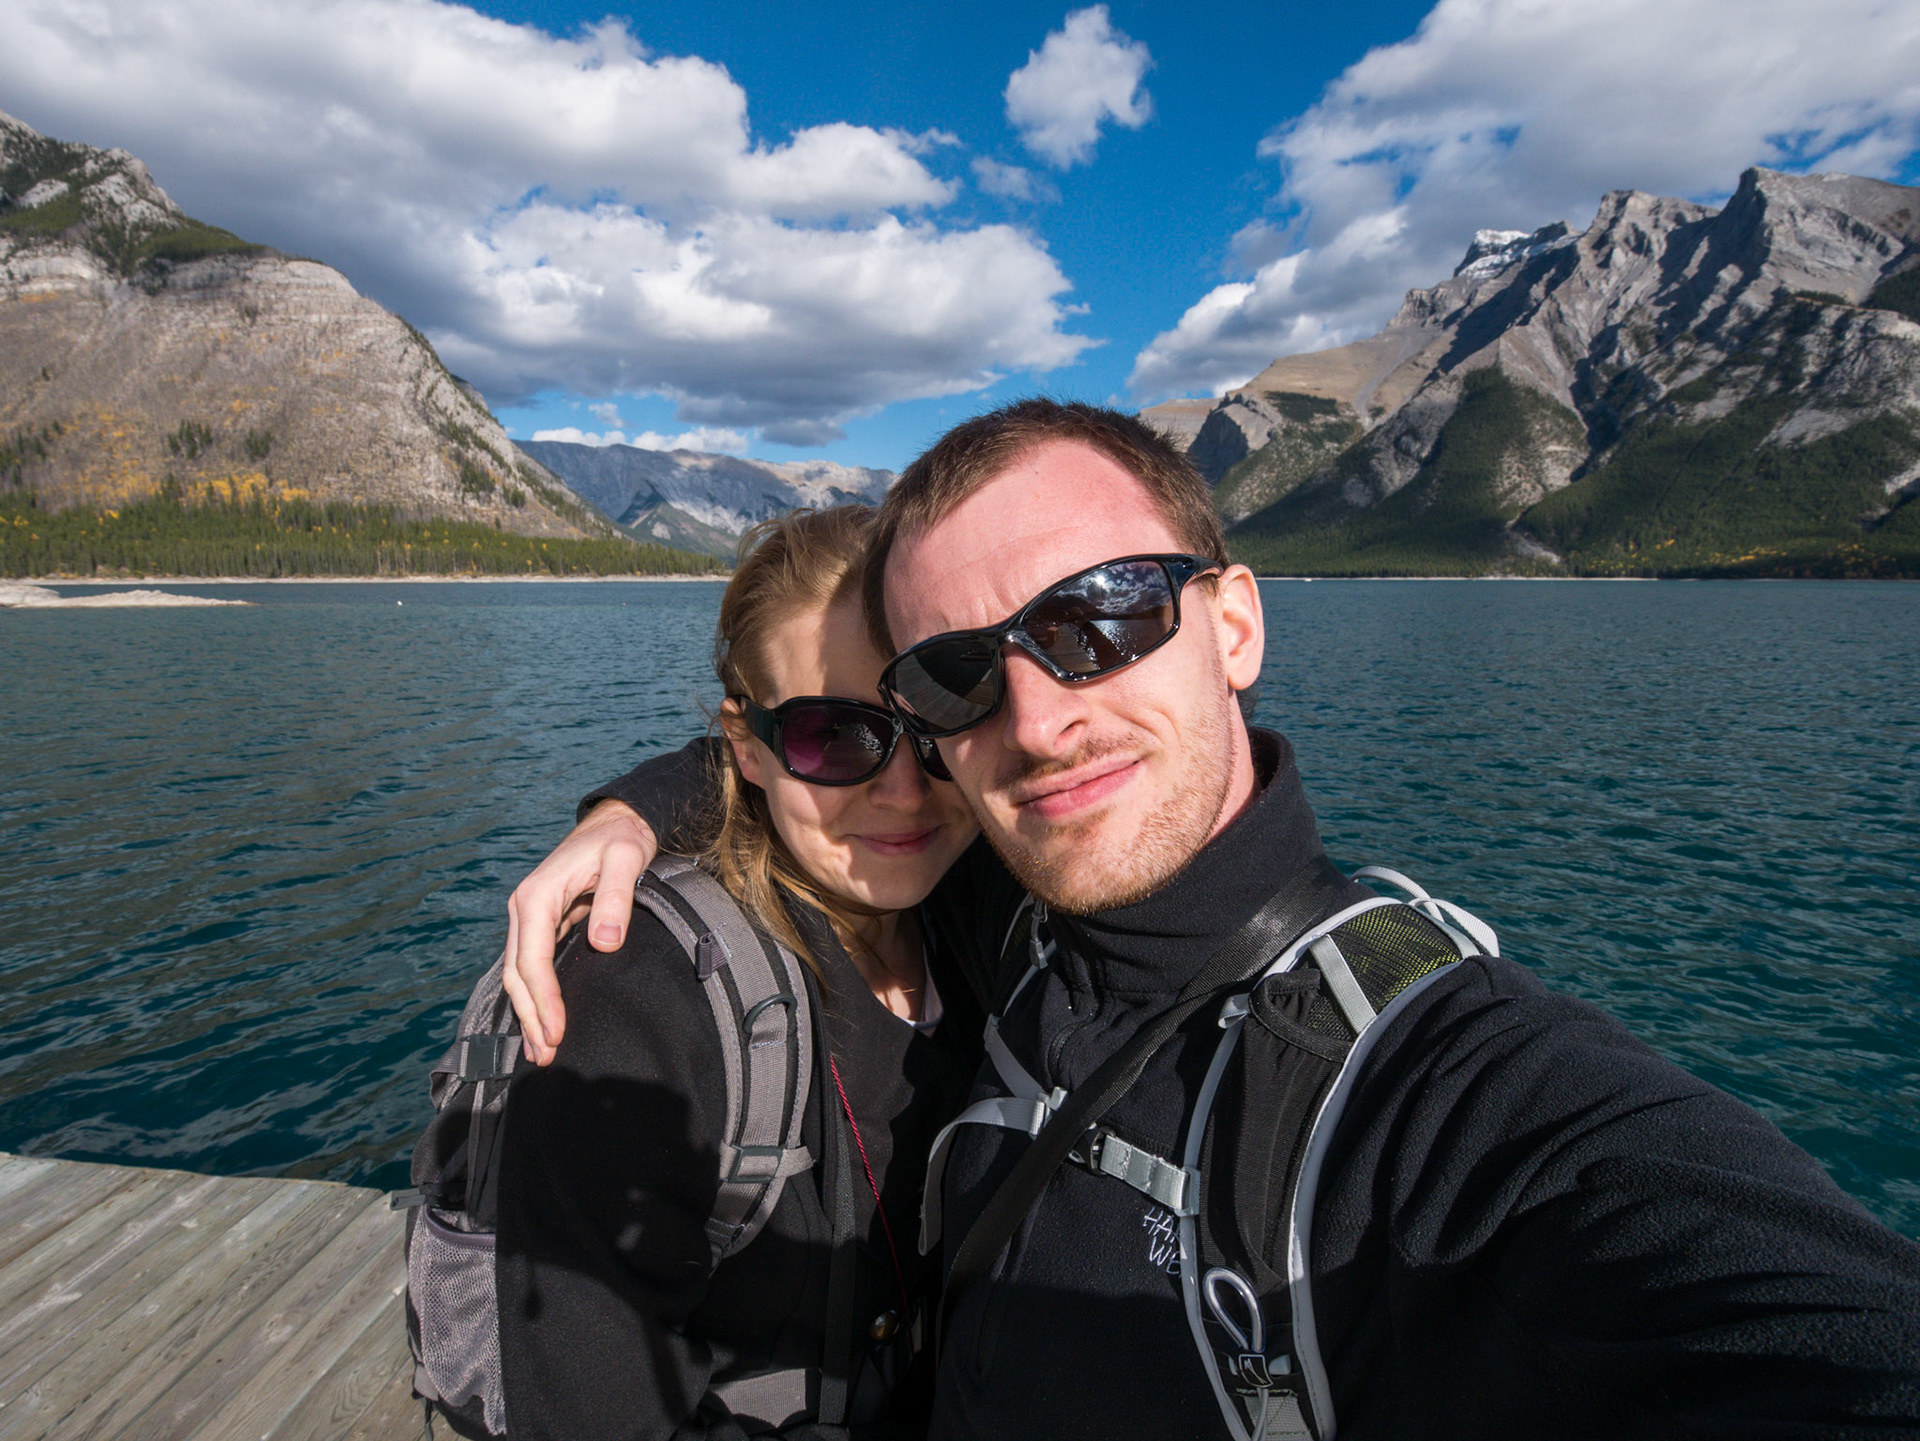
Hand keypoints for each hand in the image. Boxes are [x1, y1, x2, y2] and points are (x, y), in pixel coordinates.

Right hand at [501, 799, 657, 1063]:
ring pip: (520, 974)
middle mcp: (524, 908)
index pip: (533, 958)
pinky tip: (543, 1024)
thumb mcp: (625, 858)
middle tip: (547, 1054)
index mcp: (537, 895)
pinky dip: (535, 998)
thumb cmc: (622, 838)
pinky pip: (532, 967)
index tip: (557, 1031)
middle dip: (531, 1016)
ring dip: (528, 1013)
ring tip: (540, 1052)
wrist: (617, 822)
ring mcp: (530, 918)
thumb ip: (615, 898)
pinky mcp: (543, 925)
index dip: (544, 998)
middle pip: (519, 973)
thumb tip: (604, 942)